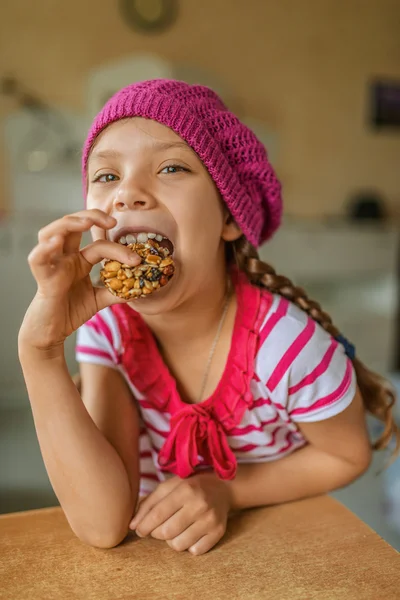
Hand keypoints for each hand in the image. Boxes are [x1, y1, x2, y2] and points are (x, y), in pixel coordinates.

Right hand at [19, 210, 140, 351]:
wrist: (52, 332)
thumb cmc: (71, 311)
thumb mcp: (99, 300)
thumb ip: (116, 292)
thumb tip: (141, 289)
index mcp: (78, 260)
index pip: (99, 245)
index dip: (118, 247)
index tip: (137, 258)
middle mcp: (64, 257)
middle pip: (72, 224)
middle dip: (91, 216)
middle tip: (112, 221)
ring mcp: (52, 265)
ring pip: (50, 233)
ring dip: (68, 223)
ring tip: (86, 222)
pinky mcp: (42, 278)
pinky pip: (37, 259)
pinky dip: (44, 249)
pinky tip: (55, 242)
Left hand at [129, 473, 231, 554]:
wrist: (223, 487)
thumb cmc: (190, 486)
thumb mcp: (169, 486)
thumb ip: (149, 503)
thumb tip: (132, 525)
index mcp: (185, 490)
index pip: (157, 514)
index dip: (144, 525)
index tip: (138, 529)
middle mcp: (199, 505)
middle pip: (166, 532)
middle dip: (156, 533)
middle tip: (157, 528)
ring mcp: (210, 520)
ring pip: (178, 545)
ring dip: (171, 541)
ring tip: (175, 529)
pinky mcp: (218, 532)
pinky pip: (194, 551)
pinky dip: (188, 546)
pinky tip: (190, 533)